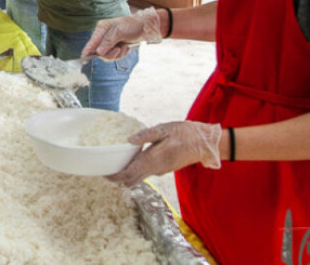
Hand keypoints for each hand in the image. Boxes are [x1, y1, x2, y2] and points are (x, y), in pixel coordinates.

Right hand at [82, 7, 161, 60]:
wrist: (144, 28)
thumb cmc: (132, 26)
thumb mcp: (120, 31)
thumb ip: (108, 41)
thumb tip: (98, 51)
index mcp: (102, 28)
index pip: (92, 41)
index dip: (88, 49)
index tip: (83, 56)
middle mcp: (103, 35)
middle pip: (99, 51)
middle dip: (109, 53)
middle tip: (118, 50)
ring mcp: (108, 42)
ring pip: (106, 55)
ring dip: (117, 54)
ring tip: (124, 47)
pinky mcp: (114, 47)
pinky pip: (114, 56)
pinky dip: (121, 54)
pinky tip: (126, 47)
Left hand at [106, 121, 221, 186]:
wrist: (205, 143)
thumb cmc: (185, 133)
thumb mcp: (165, 129)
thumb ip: (146, 135)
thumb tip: (129, 140)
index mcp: (153, 160)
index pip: (129, 175)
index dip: (115, 177)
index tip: (103, 174)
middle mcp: (155, 169)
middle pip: (131, 180)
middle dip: (118, 177)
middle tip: (106, 167)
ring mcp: (160, 170)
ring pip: (139, 177)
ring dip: (127, 173)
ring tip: (116, 161)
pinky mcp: (164, 168)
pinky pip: (146, 172)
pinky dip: (137, 169)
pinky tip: (132, 158)